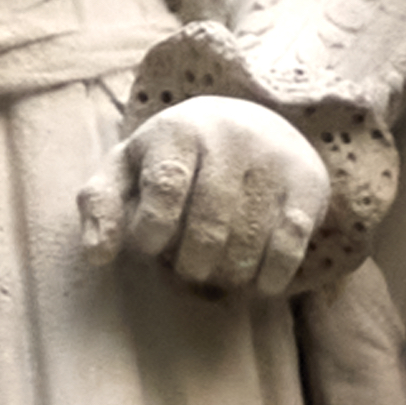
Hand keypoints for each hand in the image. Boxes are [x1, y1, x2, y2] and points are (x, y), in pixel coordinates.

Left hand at [88, 92, 328, 302]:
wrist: (255, 121)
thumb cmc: (176, 158)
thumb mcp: (130, 168)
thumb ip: (101, 205)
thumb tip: (98, 256)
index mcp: (179, 129)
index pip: (165, 187)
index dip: (153, 231)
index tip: (149, 249)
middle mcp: (231, 137)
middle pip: (208, 225)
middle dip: (191, 263)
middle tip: (186, 268)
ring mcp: (273, 159)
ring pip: (247, 241)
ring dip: (227, 274)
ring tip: (216, 273)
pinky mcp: (307, 183)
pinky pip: (289, 245)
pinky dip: (269, 277)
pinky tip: (255, 284)